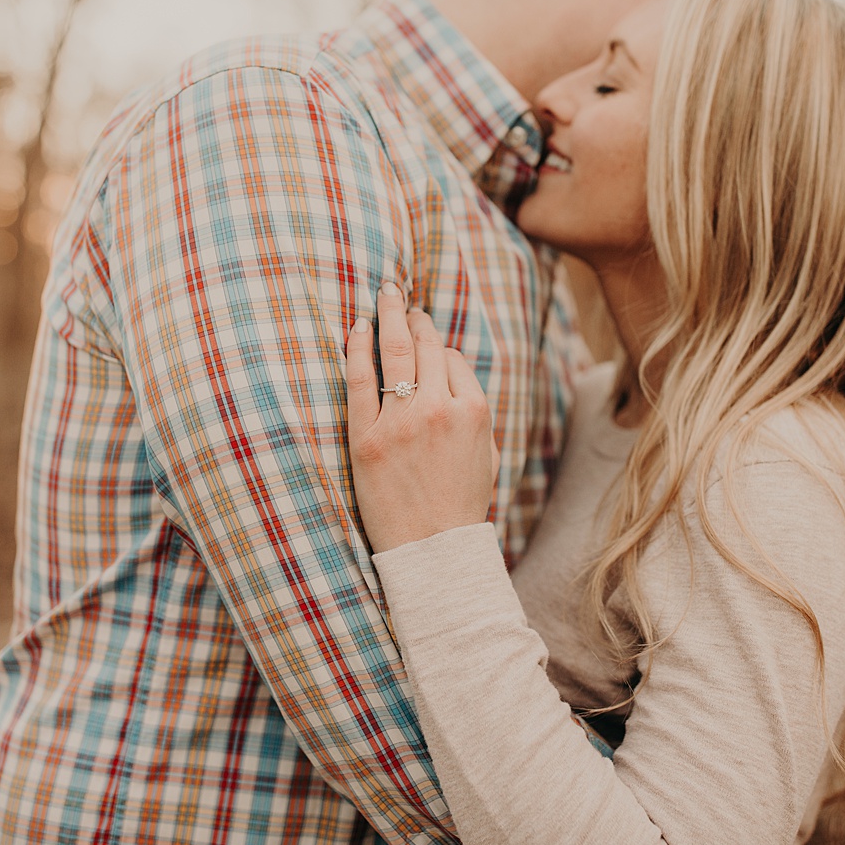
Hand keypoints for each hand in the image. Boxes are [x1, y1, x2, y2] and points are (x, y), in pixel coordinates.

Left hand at [345, 283, 499, 553]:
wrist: (431, 550)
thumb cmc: (459, 506)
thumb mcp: (487, 455)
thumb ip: (474, 413)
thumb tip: (453, 376)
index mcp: (473, 412)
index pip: (452, 360)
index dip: (438, 350)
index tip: (427, 343)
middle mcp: (438, 408)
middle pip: (426, 346)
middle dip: (415, 317)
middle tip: (402, 297)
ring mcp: (401, 421)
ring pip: (396, 352)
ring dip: (390, 315)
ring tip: (385, 294)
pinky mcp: (366, 437)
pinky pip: (360, 379)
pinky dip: (358, 347)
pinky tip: (357, 327)